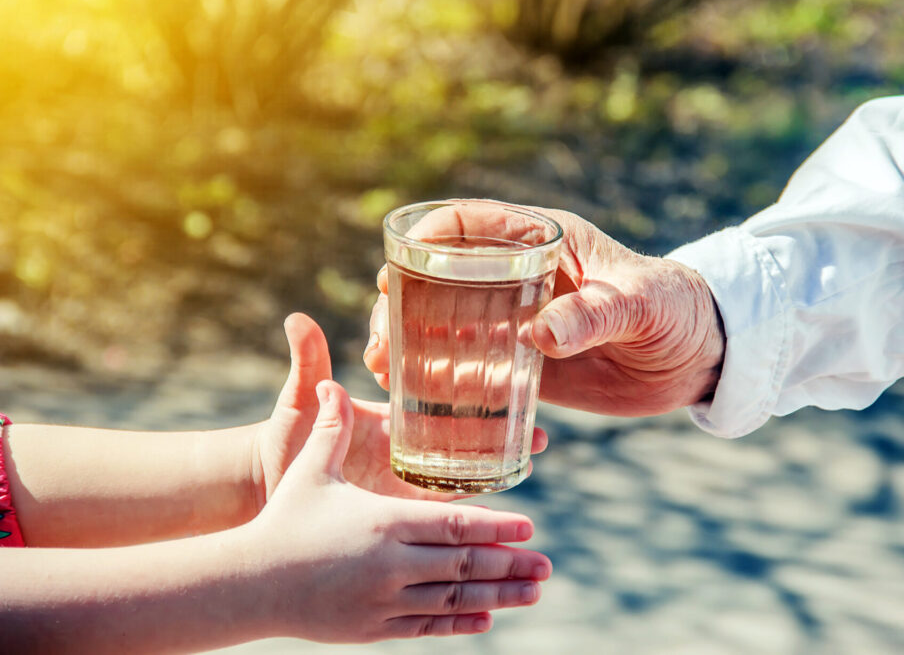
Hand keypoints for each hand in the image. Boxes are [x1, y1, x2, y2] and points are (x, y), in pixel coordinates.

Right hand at [249, 380, 551, 642]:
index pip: (456, 524)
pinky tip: (485, 619)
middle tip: (546, 566)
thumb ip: (331, 429)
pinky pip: (427, 626)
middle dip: (510, 564)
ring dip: (497, 596)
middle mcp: (392, 564)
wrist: (248, 583)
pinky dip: (459, 623)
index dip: (497, 526)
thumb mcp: (311, 470)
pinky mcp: (374, 627)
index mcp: (385, 522)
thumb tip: (332, 385)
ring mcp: (385, 600)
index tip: (530, 528)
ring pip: (453, 599)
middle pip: (465, 564)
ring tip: (531, 593)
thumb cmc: (282, 520)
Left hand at [252, 313, 548, 504]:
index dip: (483, 404)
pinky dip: (461, 526)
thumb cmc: (284, 440)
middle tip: (541, 438)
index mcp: (393, 421)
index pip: (446, 408)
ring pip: (457, 486)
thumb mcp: (299, 403)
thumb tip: (297, 318)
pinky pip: (435, 523)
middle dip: (503, 442)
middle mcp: (406, 451)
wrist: (263, 488)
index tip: (520, 396)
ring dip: (491, 485)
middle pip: (463, 446)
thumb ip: (308, 364)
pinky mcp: (395, 519)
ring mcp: (402, 487)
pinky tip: (492, 536)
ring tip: (526, 478)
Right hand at [364, 202, 725, 415]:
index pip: (471, 222)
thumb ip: (594, 315)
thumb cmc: (677, 309)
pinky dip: (445, 380)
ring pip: (448, 323)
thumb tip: (537, 336)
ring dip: (411, 343)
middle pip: (443, 277)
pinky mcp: (527, 363)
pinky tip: (418, 398)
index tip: (395, 267)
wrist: (699, 356)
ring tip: (384, 369)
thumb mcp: (641, 305)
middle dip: (403, 301)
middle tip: (381, 337)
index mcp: (544, 241)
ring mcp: (519, 321)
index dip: (426, 237)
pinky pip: (476, 368)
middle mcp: (521, 277)